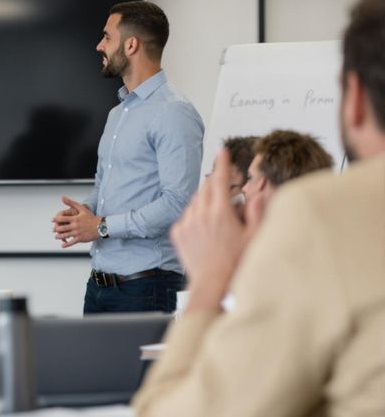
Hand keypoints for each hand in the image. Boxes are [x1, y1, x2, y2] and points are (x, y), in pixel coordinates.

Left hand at [51, 196, 100, 246]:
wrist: (101, 226)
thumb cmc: (91, 217)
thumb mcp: (82, 208)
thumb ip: (71, 203)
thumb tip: (62, 197)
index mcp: (75, 218)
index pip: (62, 218)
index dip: (55, 219)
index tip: (52, 220)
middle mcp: (75, 226)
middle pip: (61, 228)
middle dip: (56, 229)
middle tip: (53, 230)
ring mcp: (77, 233)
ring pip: (65, 236)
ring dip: (59, 237)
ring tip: (56, 237)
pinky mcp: (80, 238)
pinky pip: (71, 242)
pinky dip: (66, 245)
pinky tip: (63, 245)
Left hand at [170, 149, 261, 310]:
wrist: (211, 284)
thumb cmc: (236, 263)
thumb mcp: (254, 236)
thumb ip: (256, 211)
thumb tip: (256, 194)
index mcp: (220, 212)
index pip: (220, 179)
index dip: (222, 163)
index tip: (221, 150)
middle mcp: (200, 214)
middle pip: (206, 188)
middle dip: (215, 184)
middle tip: (225, 190)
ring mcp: (186, 223)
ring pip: (195, 201)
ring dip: (206, 201)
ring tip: (218, 217)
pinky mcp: (177, 232)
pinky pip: (186, 215)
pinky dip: (195, 215)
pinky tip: (206, 229)